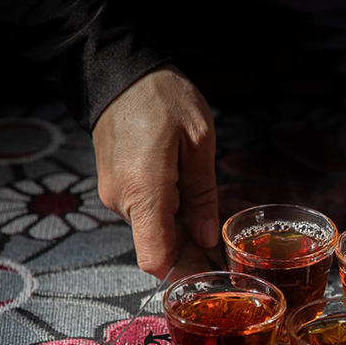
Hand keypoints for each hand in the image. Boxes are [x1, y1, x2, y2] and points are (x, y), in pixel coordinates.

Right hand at [93, 65, 218, 279]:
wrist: (118, 72)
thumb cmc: (162, 99)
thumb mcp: (198, 143)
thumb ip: (202, 196)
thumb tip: (206, 239)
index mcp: (144, 193)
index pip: (156, 260)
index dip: (186, 272)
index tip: (217, 270)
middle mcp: (122, 201)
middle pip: (159, 247)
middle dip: (194, 251)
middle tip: (230, 247)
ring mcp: (115, 194)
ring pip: (154, 229)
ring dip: (184, 230)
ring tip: (218, 218)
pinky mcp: (116, 185)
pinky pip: (145, 211)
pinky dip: (170, 213)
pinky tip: (194, 199)